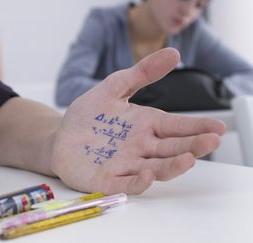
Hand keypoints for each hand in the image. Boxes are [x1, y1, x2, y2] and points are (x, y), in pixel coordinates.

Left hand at [50, 48, 225, 194]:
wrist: (60, 137)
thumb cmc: (88, 115)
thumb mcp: (113, 88)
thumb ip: (141, 74)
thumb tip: (173, 53)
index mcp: (145, 126)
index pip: (176, 127)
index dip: (197, 127)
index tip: (218, 127)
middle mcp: (141, 148)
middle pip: (172, 149)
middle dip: (193, 146)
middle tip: (212, 140)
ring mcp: (126, 165)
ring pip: (156, 169)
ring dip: (173, 166)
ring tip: (189, 158)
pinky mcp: (107, 181)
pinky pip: (126, 184)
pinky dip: (139, 181)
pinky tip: (148, 172)